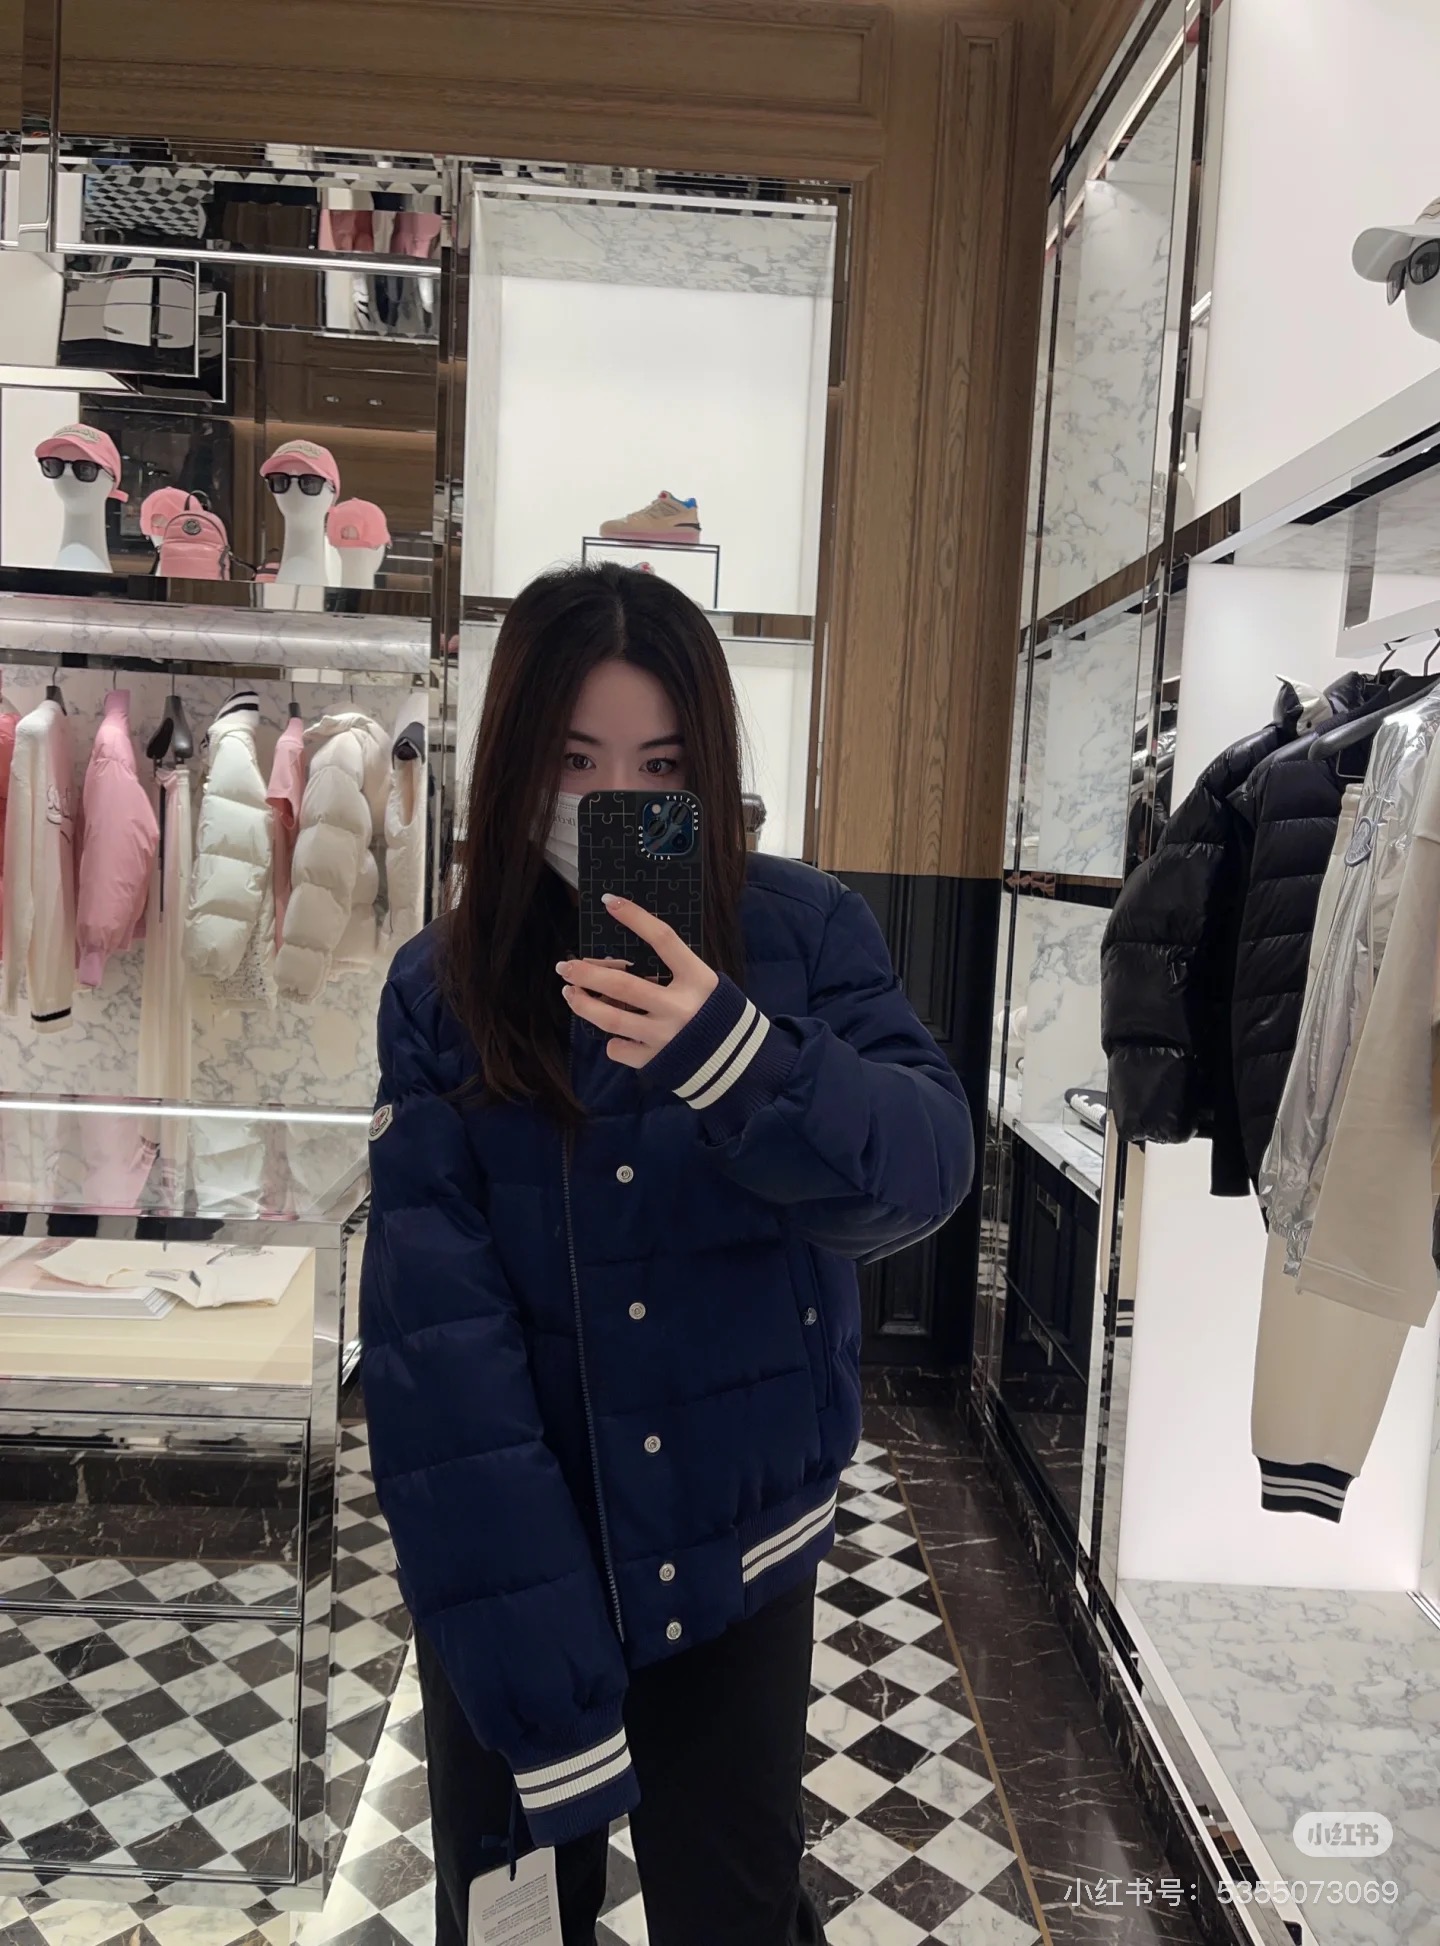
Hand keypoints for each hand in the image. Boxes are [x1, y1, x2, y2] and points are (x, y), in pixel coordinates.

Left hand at [558, 894, 717, 1067]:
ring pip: (611, 1019)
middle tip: (566, 966)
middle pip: (623, 985)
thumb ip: (669, 973)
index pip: (664, 939)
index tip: (609, 901)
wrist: (734, 1061)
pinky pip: (619, 1048)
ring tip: (570, 992)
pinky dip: (612, 1040)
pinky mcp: (656, 1061)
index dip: (635, 918)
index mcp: (697, 979)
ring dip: (583, 1003)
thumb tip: (614, 965)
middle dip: (588, 973)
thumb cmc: (713, 1013)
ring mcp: (666, 1036)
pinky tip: (615, 1034)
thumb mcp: (702, 984)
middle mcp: (680, 1007)